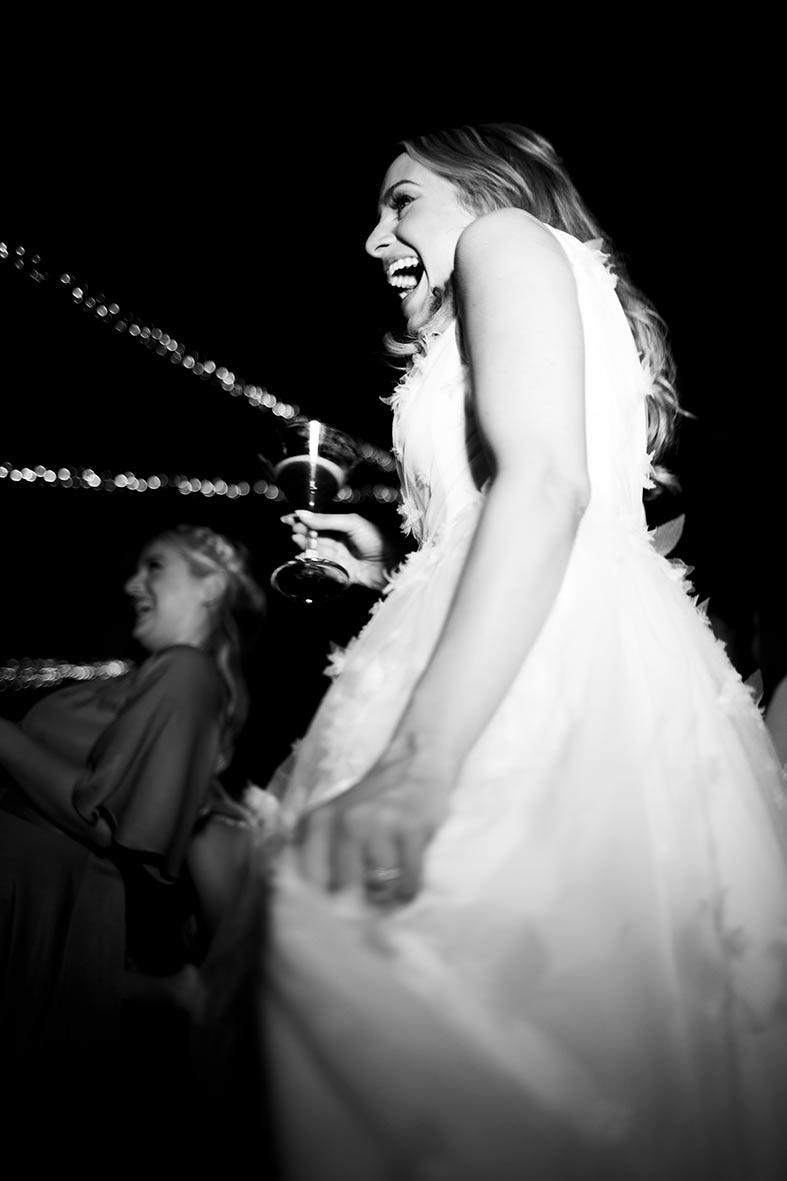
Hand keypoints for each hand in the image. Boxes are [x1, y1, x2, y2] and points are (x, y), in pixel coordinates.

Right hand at [281, 510, 397, 590]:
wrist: (391, 564)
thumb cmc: (378, 539)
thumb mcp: (352, 523)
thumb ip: (327, 520)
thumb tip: (304, 515)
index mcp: (344, 525)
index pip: (320, 521)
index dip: (304, 519)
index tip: (289, 518)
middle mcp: (340, 540)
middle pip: (316, 535)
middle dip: (303, 532)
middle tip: (294, 529)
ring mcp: (339, 555)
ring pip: (316, 549)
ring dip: (305, 545)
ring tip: (297, 540)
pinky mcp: (339, 570)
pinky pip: (321, 565)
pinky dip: (311, 561)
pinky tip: (303, 556)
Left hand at [294, 753, 452, 905]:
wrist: (414, 763)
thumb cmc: (372, 798)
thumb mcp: (334, 813)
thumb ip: (315, 847)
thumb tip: (309, 898)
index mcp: (322, 820)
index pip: (311, 878)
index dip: (321, 903)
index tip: (333, 912)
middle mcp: (348, 822)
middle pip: (345, 889)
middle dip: (356, 903)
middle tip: (366, 904)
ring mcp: (381, 824)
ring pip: (379, 888)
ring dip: (386, 895)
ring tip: (390, 884)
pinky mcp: (412, 830)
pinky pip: (409, 883)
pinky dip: (409, 891)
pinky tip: (407, 882)